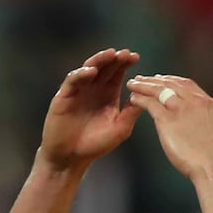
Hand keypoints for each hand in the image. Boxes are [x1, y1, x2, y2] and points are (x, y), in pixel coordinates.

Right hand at [39, 49, 141, 171]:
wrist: (70, 158)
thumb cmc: (95, 145)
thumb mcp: (119, 129)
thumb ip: (131, 113)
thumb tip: (149, 97)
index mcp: (108, 95)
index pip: (118, 73)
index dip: (126, 63)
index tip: (136, 57)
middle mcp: (94, 89)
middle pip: (105, 67)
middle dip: (115, 59)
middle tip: (126, 53)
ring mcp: (78, 91)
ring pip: (89, 68)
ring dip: (100, 60)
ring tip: (110, 55)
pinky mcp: (64, 96)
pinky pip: (73, 80)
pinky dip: (81, 74)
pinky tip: (91, 72)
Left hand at [126, 75, 212, 179]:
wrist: (210, 165)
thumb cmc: (211, 156)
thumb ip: (203, 119)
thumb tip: (195, 120)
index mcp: (208, 103)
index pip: (187, 84)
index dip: (172, 80)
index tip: (161, 80)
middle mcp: (195, 101)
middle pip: (171, 83)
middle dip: (154, 80)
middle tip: (142, 79)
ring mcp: (181, 108)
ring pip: (159, 89)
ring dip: (144, 85)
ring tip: (132, 85)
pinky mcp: (168, 119)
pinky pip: (150, 103)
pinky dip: (140, 99)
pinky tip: (133, 98)